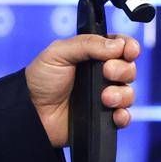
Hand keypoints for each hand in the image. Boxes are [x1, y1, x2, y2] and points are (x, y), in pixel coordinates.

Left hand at [24, 34, 139, 147]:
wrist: (31, 111)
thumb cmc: (40, 80)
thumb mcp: (57, 53)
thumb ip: (86, 44)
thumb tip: (117, 45)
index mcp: (91, 55)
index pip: (120, 46)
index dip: (129, 47)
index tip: (127, 51)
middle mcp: (100, 75)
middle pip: (129, 68)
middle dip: (123, 70)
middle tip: (106, 72)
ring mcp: (103, 96)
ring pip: (129, 93)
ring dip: (122, 94)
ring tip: (104, 97)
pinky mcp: (103, 117)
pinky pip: (125, 116)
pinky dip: (123, 115)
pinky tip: (112, 113)